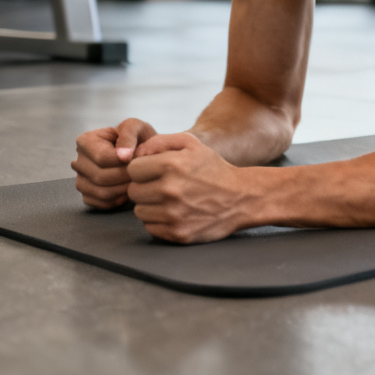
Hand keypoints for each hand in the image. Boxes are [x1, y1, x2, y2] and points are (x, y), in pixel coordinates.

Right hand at [71, 118, 157, 209]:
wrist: (141, 151)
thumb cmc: (137, 137)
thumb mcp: (135, 126)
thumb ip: (128, 134)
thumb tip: (122, 156)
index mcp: (85, 141)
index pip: (102, 158)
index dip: (124, 162)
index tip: (139, 158)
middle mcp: (78, 162)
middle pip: (100, 177)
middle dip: (126, 176)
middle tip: (143, 172)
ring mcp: (81, 180)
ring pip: (101, 192)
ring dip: (124, 188)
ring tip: (138, 179)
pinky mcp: (88, 195)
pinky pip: (101, 203)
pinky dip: (119, 199)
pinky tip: (129, 189)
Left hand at [127, 132, 254, 243]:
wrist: (241, 198)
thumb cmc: (213, 169)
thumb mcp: (192, 144)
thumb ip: (160, 141)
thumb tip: (135, 153)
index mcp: (172, 165)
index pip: (133, 169)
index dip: (144, 168)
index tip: (157, 170)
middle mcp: (170, 190)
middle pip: (133, 191)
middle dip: (145, 187)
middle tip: (164, 185)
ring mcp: (173, 214)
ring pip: (139, 211)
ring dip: (151, 205)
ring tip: (171, 199)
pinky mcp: (176, 233)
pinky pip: (150, 226)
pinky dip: (159, 220)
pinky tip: (175, 212)